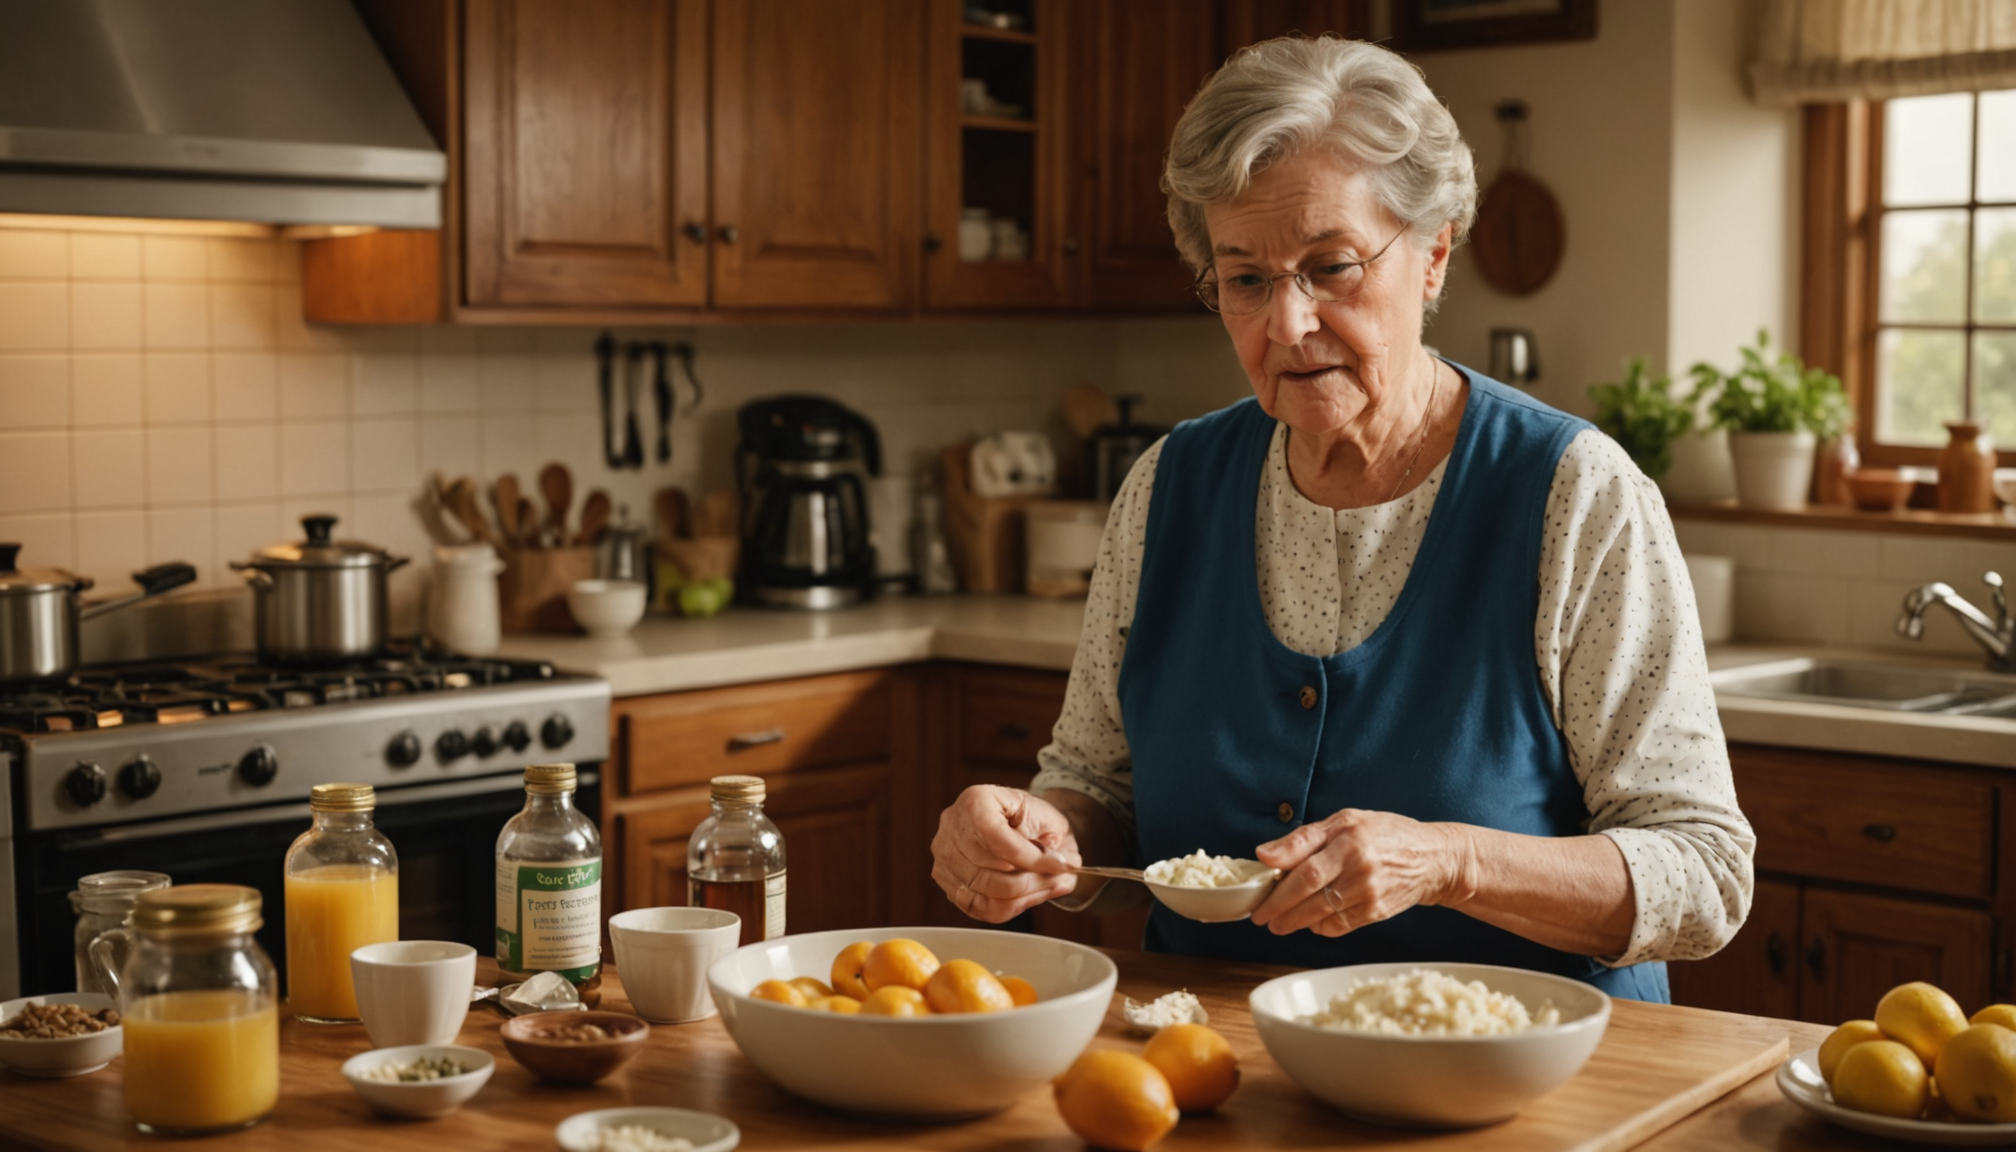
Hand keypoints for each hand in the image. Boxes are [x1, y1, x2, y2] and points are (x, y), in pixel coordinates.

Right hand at [931, 786, 1082, 922]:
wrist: (1018, 822)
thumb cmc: (1030, 817)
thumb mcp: (1047, 818)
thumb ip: (1052, 844)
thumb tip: (1063, 868)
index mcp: (975, 801)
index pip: (996, 838)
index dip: (1032, 858)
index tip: (1063, 865)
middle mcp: (951, 827)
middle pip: (989, 871)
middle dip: (1033, 880)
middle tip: (1061, 878)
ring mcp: (944, 857)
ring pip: (985, 894)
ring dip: (1024, 896)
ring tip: (1048, 886)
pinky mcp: (946, 882)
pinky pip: (979, 908)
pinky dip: (1010, 907)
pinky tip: (1029, 895)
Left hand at [1248, 809, 1471, 936]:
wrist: (1432, 859)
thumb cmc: (1385, 835)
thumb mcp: (1345, 821)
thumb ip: (1304, 838)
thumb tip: (1265, 853)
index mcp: (1348, 839)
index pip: (1306, 865)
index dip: (1278, 880)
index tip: (1258, 891)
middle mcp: (1358, 866)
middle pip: (1309, 892)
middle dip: (1279, 907)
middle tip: (1261, 917)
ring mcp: (1369, 892)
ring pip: (1322, 913)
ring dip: (1294, 922)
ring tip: (1278, 924)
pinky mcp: (1376, 912)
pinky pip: (1340, 925)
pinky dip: (1320, 927)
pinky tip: (1310, 923)